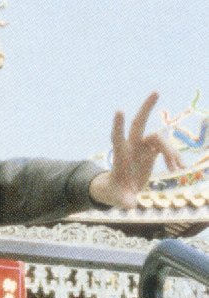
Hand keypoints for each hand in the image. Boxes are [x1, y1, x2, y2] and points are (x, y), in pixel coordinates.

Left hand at [89, 92, 183, 208]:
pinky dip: (174, 157)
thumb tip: (131, 205)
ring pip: (160, 140)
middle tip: (156, 92)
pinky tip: (180, 168)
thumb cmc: (116, 193)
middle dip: (146, 108)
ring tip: (177, 169)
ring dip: (170, 152)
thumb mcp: (119, 199)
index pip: (117, 138)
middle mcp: (131, 146)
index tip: (119, 111)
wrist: (121, 189)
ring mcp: (143, 146)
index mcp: (120, 155)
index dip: (118, 126)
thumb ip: (125, 201)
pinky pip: (167, 149)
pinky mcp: (153, 151)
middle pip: (138, 123)